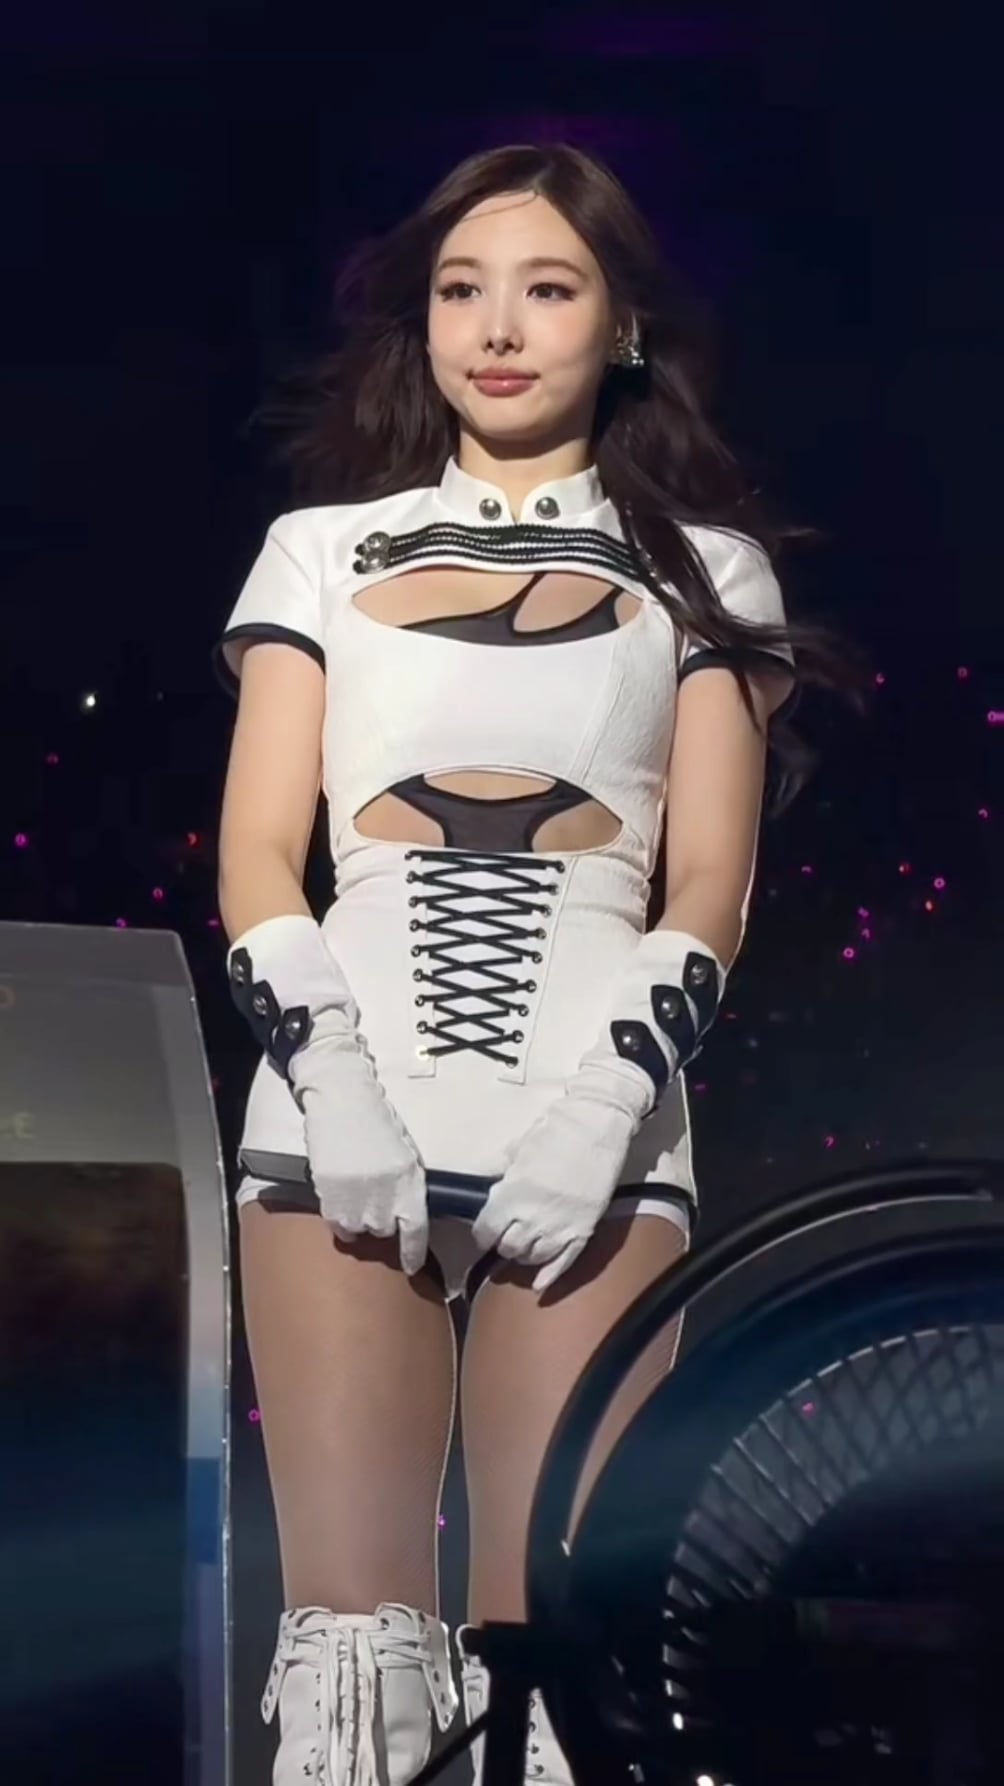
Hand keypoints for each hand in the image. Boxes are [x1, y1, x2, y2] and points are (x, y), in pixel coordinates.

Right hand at [290, 1030, 429, 1276]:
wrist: (341, 1100)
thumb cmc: (376, 1122)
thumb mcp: (405, 1154)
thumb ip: (407, 1186)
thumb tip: (407, 1216)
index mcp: (410, 1182)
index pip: (416, 1232)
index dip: (414, 1254)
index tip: (413, 1267)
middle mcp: (385, 1195)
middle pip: (385, 1232)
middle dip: (383, 1223)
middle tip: (376, 1204)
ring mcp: (356, 1197)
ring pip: (360, 1230)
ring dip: (360, 1221)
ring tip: (357, 1198)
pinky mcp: (330, 1195)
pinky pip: (338, 1224)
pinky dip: (340, 1219)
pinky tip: (341, 1200)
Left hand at [470, 1090, 635, 1292]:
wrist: (598, 1126)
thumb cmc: (557, 1130)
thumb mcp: (519, 1148)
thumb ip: (504, 1173)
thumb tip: (494, 1188)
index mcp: (512, 1194)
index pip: (486, 1231)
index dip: (482, 1234)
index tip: (484, 1232)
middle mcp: (533, 1217)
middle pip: (508, 1248)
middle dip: (503, 1245)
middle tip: (505, 1237)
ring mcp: (560, 1226)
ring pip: (534, 1258)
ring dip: (525, 1256)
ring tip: (524, 1248)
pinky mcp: (584, 1230)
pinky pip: (564, 1262)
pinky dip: (550, 1276)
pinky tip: (540, 1285)